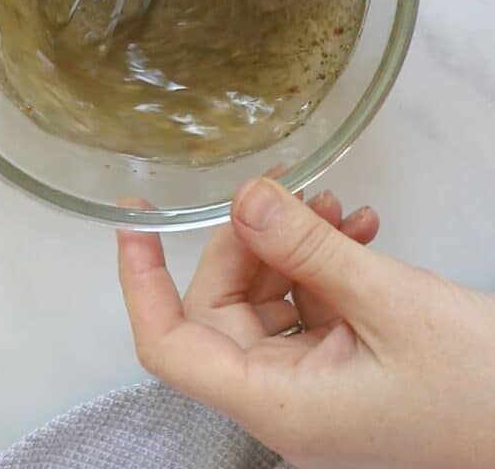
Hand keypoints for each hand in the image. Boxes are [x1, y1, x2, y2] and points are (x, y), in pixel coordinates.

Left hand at [118, 177, 494, 468]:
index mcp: (276, 404)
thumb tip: (242, 198)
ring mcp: (315, 387)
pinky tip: (359, 230)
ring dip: (295, 245)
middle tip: (290, 195)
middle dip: (250, 241)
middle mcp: (284, 401)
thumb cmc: (473, 382)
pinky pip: (311, 306)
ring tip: (337, 207)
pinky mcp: (345, 368)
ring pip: (269, 301)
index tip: (137, 223)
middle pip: (223, 309)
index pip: (170, 346)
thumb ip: (306, 247)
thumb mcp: (386, 301)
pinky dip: (327, 265)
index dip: (143, 282)